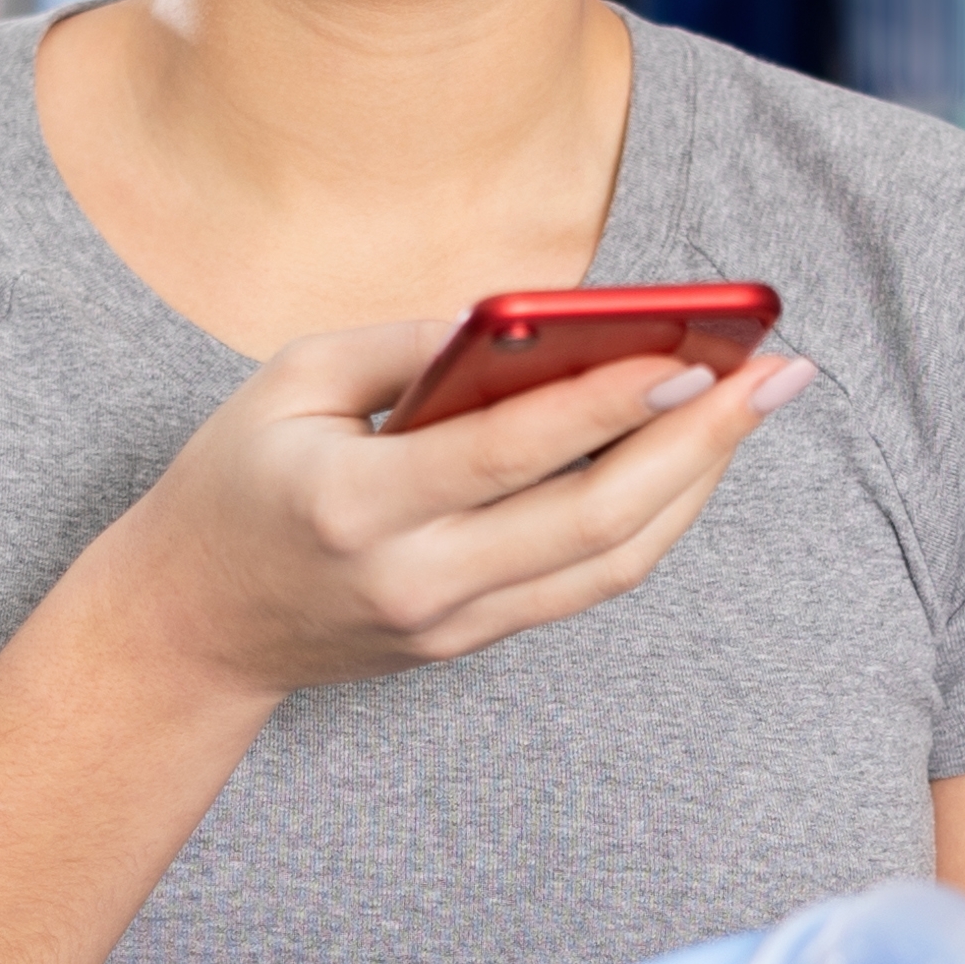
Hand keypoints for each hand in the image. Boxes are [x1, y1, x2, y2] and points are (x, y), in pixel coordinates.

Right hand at [98, 316, 814, 698]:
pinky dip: (651, 520)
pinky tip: (692, 460)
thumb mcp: (292, 380)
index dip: (611, 402)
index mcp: (358, 505)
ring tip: (755, 409)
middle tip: (775, 375)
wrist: (189, 627)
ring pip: (610, 563)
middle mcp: (417, 579)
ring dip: (696, 484)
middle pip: (592, 520)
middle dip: (698, 443)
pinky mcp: (471, 642)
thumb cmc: (236, 479)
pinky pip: (586, 584)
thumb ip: (411, 347)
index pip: (511, 453)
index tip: (694, 350)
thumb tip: (531, 320)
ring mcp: (451, 623)